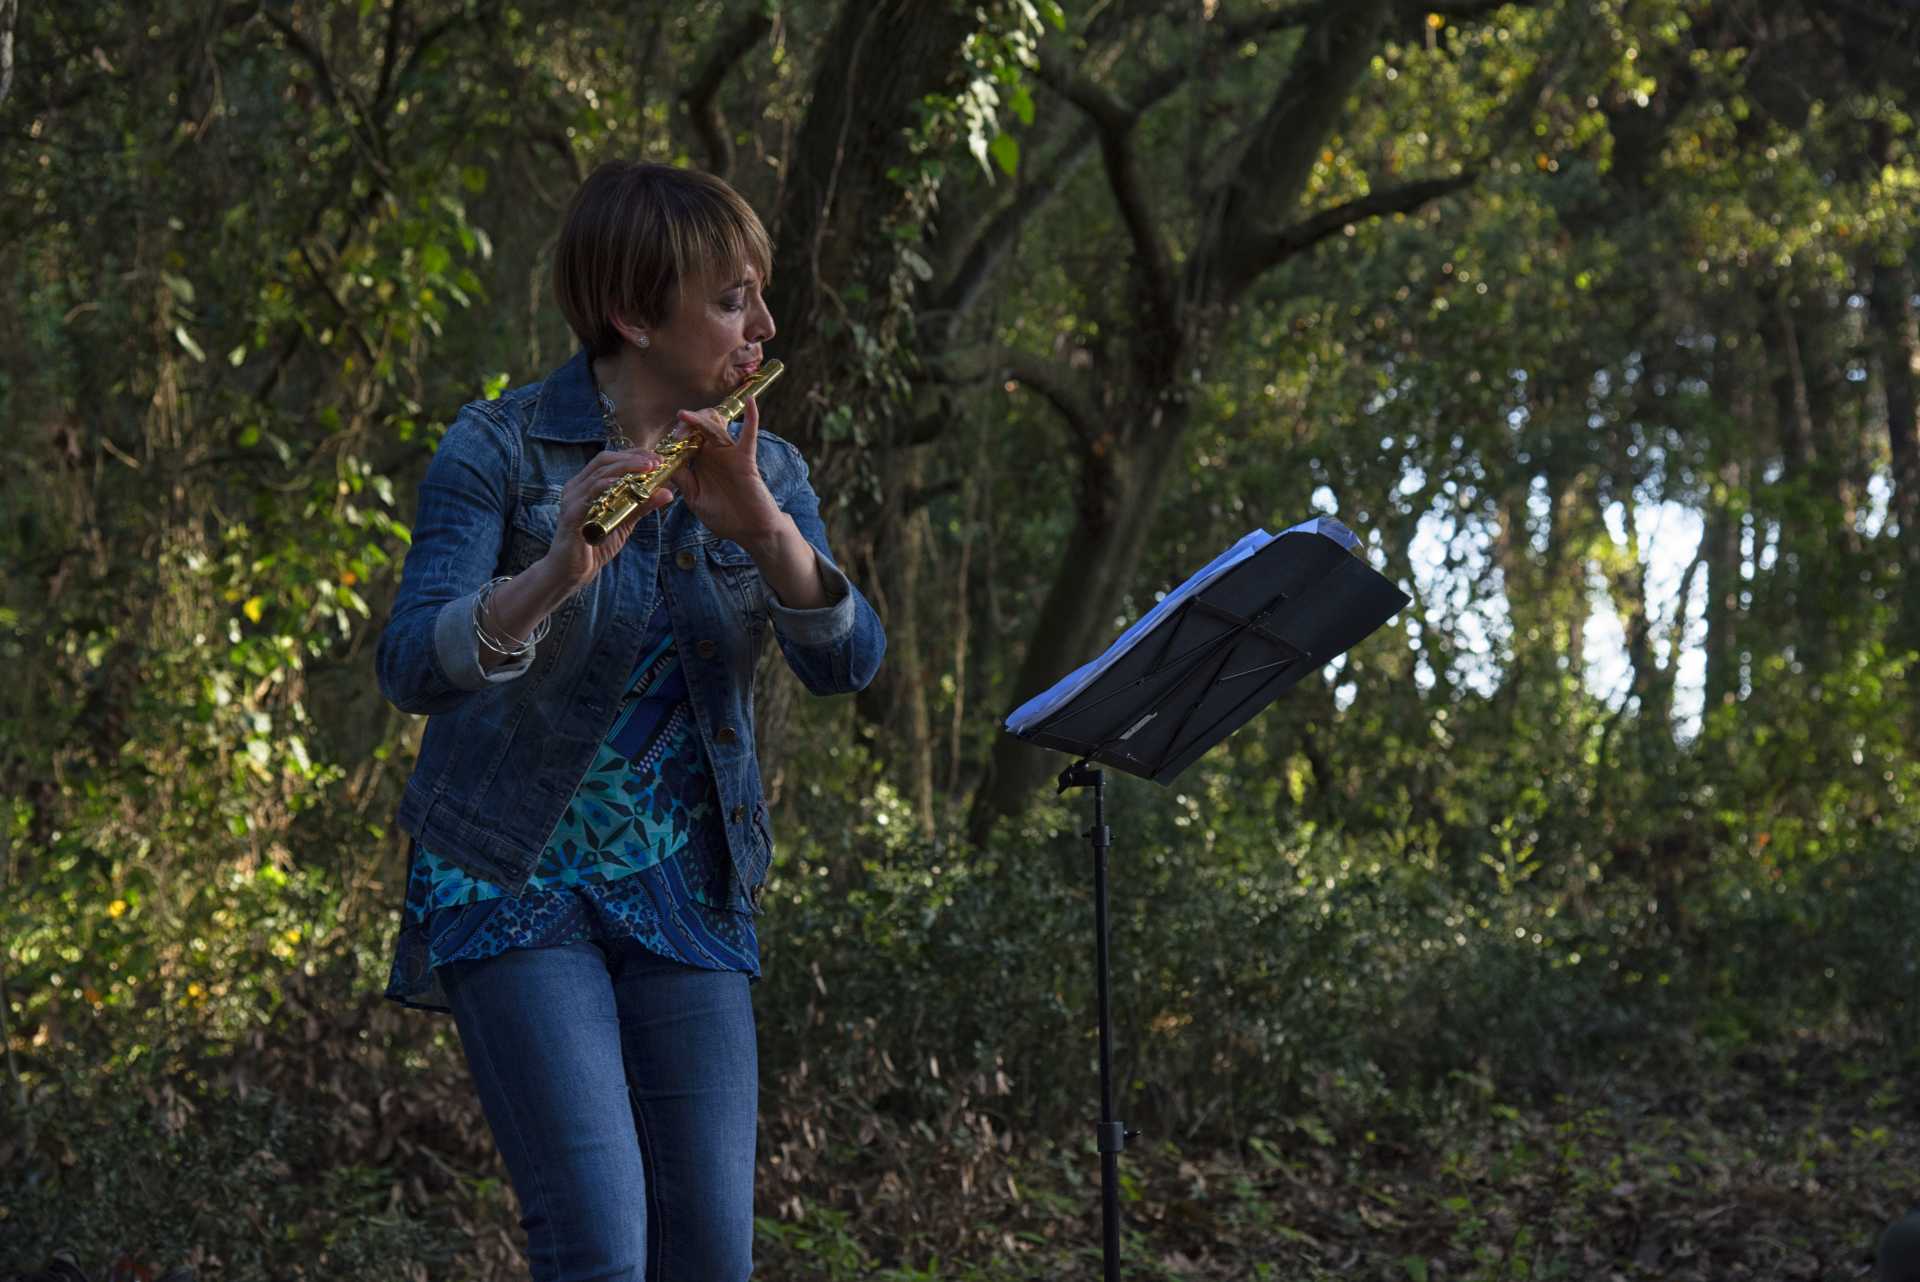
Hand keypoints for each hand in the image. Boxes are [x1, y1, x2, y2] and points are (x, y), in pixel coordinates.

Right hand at [541, 446, 675, 591]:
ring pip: (598, 475)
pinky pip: (588, 496)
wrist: (573, 571)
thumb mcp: (625, 521)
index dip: (634, 454)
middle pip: (604, 460)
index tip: (657, 457)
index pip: (610, 459)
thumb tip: (668, 491)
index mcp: (587, 484)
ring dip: (625, 469)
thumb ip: (643, 505)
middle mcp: (577, 487)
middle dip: (632, 458)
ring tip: (648, 470)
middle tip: (656, 462)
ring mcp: (572, 499)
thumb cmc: (595, 545)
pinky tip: (621, 486)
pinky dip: (606, 488)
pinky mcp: (571, 515)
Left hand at [673, 394, 785, 547]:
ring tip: (684, 417)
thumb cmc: (724, 516)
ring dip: (700, 420)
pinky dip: (751, 418)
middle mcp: (714, 453)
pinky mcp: (745, 459)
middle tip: (674, 435)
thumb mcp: (695, 498)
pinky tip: (750, 400)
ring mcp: (730, 454)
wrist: (751, 531)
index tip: (661, 448)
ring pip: (716, 426)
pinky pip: (748, 436)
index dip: (672, 439)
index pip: (685, 441)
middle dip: (684, 427)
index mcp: (700, 462)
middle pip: (699, 427)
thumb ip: (683, 480)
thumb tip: (664, 462)